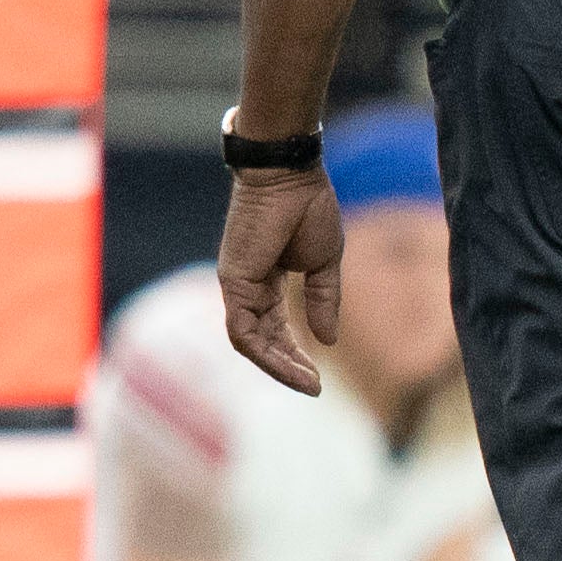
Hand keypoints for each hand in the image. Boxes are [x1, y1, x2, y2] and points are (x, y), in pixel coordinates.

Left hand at [215, 165, 345, 394]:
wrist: (288, 174)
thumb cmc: (306, 206)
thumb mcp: (323, 263)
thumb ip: (323, 300)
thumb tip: (327, 340)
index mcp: (266, 282)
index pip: (274, 329)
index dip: (294, 354)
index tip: (317, 377)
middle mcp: (247, 287)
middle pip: (262, 340)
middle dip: (288, 365)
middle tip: (313, 386)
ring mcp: (237, 285)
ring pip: (251, 342)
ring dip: (278, 365)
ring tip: (307, 381)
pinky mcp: (233, 282)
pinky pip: (243, 330)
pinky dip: (266, 352)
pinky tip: (292, 365)